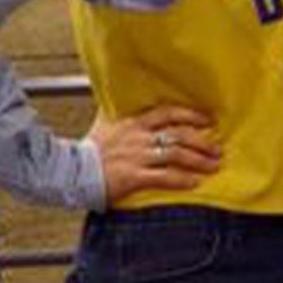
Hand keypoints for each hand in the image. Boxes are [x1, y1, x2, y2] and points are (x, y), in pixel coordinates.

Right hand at [86, 105, 219, 204]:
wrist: (66, 172)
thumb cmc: (86, 151)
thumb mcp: (104, 125)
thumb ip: (118, 113)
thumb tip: (121, 99)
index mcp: (132, 123)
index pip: (169, 113)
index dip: (191, 116)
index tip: (208, 121)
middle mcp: (138, 137)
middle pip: (179, 134)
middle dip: (202, 142)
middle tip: (217, 149)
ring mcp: (137, 157)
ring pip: (176, 154)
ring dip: (199, 160)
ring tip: (213, 165)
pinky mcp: (133, 176)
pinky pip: (164, 177)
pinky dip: (182, 179)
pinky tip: (195, 182)